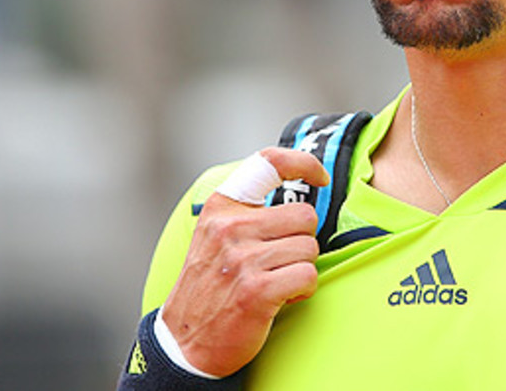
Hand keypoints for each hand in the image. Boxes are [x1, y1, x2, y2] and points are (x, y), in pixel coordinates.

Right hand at [160, 147, 328, 376]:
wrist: (184, 342)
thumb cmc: (212, 285)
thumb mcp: (217, 235)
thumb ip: (250, 211)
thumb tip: (302, 186)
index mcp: (222, 207)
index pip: (269, 162)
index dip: (303, 163)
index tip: (321, 178)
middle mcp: (230, 227)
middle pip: (305, 215)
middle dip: (301, 240)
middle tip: (279, 261)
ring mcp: (243, 258)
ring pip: (309, 248)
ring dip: (300, 268)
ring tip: (274, 282)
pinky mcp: (256, 290)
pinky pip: (308, 276)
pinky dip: (302, 290)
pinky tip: (279, 299)